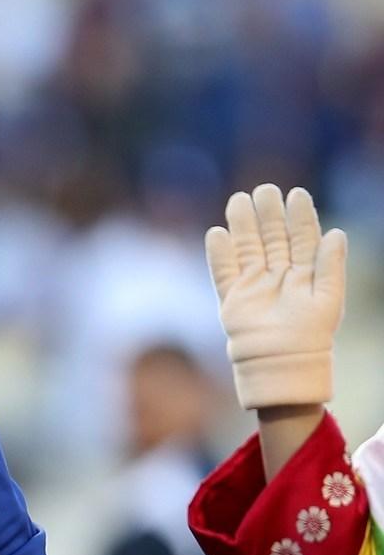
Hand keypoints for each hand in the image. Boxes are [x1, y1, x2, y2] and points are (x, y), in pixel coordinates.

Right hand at [205, 184, 346, 409]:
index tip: (296, 194)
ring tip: (239, 201)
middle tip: (265, 190)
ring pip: (247, 248)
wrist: (281, 364)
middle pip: (272, 238)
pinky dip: (220, 254)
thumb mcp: (328, 298)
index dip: (300, 217)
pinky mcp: (233, 298)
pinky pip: (223, 271)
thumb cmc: (310, 336)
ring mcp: (254, 286)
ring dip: (243, 225)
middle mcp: (279, 276)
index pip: (302, 238)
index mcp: (305, 274)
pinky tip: (217, 234)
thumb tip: (336, 233)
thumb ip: (330, 266)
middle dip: (268, 214)